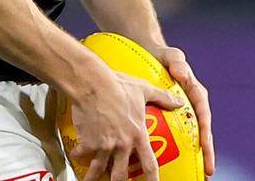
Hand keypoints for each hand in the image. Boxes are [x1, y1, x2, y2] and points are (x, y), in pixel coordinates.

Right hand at [69, 67, 183, 180]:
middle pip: (121, 175)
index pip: (149, 164)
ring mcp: (104, 145)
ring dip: (94, 178)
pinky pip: (82, 154)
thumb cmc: (119, 85)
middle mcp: (122, 145)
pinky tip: (75, 156)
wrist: (93, 84)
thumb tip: (179, 102)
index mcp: (138, 135)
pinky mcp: (88, 141)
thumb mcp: (144, 90)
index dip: (152, 180)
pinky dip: (78, 156)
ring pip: (99, 170)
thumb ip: (163, 98)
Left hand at [149, 45, 214, 176]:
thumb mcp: (172, 56)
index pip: (203, 116)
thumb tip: (181, 74)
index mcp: (197, 94)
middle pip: (202, 132)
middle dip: (207, 153)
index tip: (205, 147)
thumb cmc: (165, 57)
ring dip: (196, 156)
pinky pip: (177, 135)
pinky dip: (178, 149)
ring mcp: (184, 114)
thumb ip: (178, 63)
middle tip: (208, 171)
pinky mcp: (173, 118)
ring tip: (198, 174)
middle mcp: (193, 106)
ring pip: (192, 137)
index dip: (206, 133)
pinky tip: (172, 165)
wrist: (152, 56)